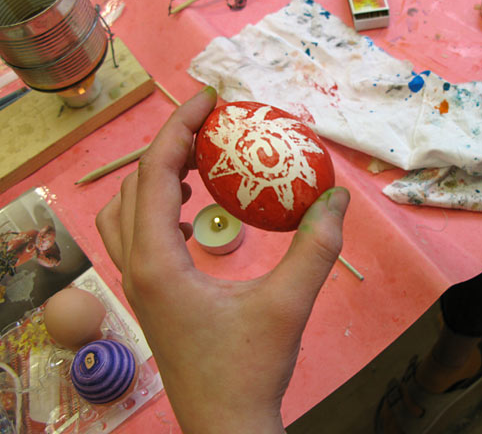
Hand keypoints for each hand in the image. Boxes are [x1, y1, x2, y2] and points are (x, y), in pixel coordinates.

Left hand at [96, 87, 349, 433]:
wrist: (226, 424)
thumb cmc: (249, 369)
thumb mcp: (289, 303)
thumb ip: (316, 247)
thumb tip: (337, 199)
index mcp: (158, 261)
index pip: (154, 172)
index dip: (179, 126)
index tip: (209, 99)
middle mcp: (136, 267)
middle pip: (134, 185)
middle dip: (168, 146)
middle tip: (210, 128)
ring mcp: (138, 284)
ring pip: (125, 212)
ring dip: (155, 178)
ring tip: (197, 162)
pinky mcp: (150, 296)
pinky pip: (138, 236)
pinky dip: (157, 209)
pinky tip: (192, 212)